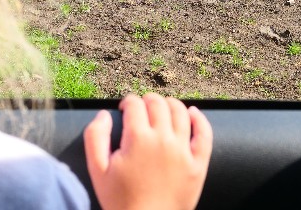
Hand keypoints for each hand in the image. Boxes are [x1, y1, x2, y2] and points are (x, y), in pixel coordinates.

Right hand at [83, 93, 212, 209]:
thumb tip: (104, 114)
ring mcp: (183, 151)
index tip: (124, 109)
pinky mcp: (198, 164)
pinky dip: (200, 119)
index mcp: (138, 139)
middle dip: (146, 100)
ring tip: (161, 109)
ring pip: (180, 112)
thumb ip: (95, 137)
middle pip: (157, 104)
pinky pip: (204, 134)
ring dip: (169, 104)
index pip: (134, 104)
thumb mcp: (98, 170)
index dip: (127, 102)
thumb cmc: (120, 200)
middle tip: (141, 109)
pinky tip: (192, 113)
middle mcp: (163, 139)